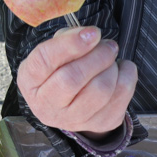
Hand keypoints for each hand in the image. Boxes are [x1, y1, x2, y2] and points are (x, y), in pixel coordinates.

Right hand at [16, 26, 136, 136]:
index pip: (45, 60)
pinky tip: (121, 70)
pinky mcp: (98, 124)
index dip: (70, 44)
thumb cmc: (57, 70)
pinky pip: (120, 99)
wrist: (66, 104)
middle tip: (108, 45)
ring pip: (100, 90)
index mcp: (30, 80)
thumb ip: (67, 38)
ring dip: (113, 67)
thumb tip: (90, 35)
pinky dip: (127, 78)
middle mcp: (46, 105)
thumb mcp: (52, 51)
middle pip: (73, 78)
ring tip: (112, 57)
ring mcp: (73, 120)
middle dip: (97, 56)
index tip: (93, 32)